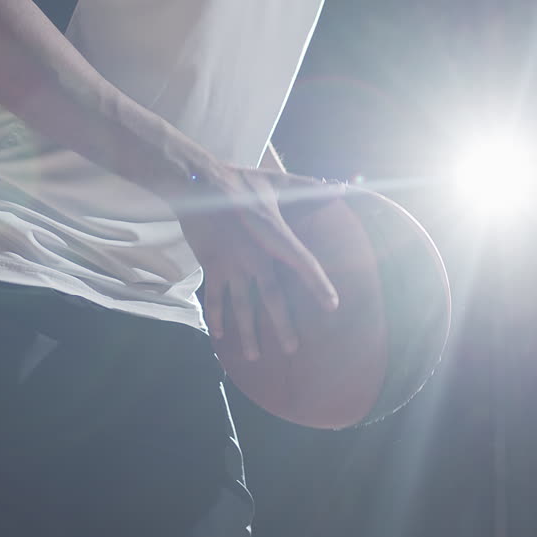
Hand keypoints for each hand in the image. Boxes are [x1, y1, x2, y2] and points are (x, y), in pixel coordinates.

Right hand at [176, 166, 340, 359]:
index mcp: (274, 237)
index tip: (332, 306)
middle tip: (292, 349)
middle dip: (282, 325)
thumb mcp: (275, 180)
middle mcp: (255, 256)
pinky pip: (215, 297)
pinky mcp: (212, 265)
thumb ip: (308, 187)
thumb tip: (339, 185)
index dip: (319, 286)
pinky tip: (221, 336)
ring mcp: (232, 264)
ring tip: (255, 356)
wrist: (197, 183)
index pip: (303, 265)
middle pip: (272, 297)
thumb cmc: (238, 180)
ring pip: (242, 305)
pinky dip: (217, 317)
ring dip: (247, 332)